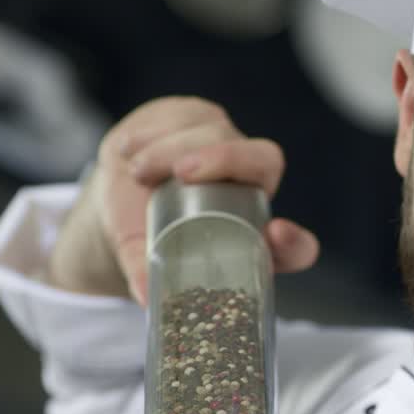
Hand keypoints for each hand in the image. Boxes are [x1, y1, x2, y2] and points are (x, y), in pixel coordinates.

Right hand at [47, 97, 319, 301]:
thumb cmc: (147, 233)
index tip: (276, 235)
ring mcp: (227, 145)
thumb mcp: (144, 256)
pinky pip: (187, 114)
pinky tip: (132, 147)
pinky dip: (156, 130)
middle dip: (227, 159)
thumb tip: (145, 299)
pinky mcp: (199, 117)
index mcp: (254, 236)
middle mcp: (251, 187)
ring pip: (218, 131)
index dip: (294, 243)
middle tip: (183, 173)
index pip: (296, 246)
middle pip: (266, 159)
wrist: (117, 197)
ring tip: (136, 171)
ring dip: (174, 147)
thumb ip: (147, 274)